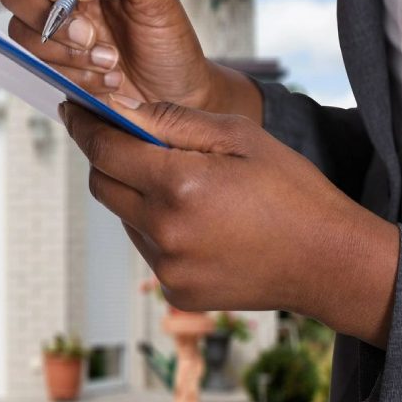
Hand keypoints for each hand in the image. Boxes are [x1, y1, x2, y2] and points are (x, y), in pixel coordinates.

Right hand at [0, 0, 219, 108]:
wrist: (172, 91)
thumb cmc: (166, 39)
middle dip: (44, 14)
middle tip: (86, 34)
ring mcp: (50, 31)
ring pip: (20, 32)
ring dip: (65, 52)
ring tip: (109, 60)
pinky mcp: (51, 65)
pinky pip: (37, 67)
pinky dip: (73, 76)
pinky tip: (104, 78)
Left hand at [59, 96, 399, 347]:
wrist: (329, 262)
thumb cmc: (291, 190)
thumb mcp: (239, 135)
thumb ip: (174, 120)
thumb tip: (123, 109)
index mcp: (179, 185)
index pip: (104, 150)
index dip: (84, 127)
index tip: (71, 111)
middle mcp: (165, 230)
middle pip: (103, 185)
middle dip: (108, 159)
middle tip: (130, 143)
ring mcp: (168, 267)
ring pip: (124, 218)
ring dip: (137, 196)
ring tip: (184, 187)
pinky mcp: (177, 292)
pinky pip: (147, 248)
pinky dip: (156, 228)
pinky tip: (197, 222)